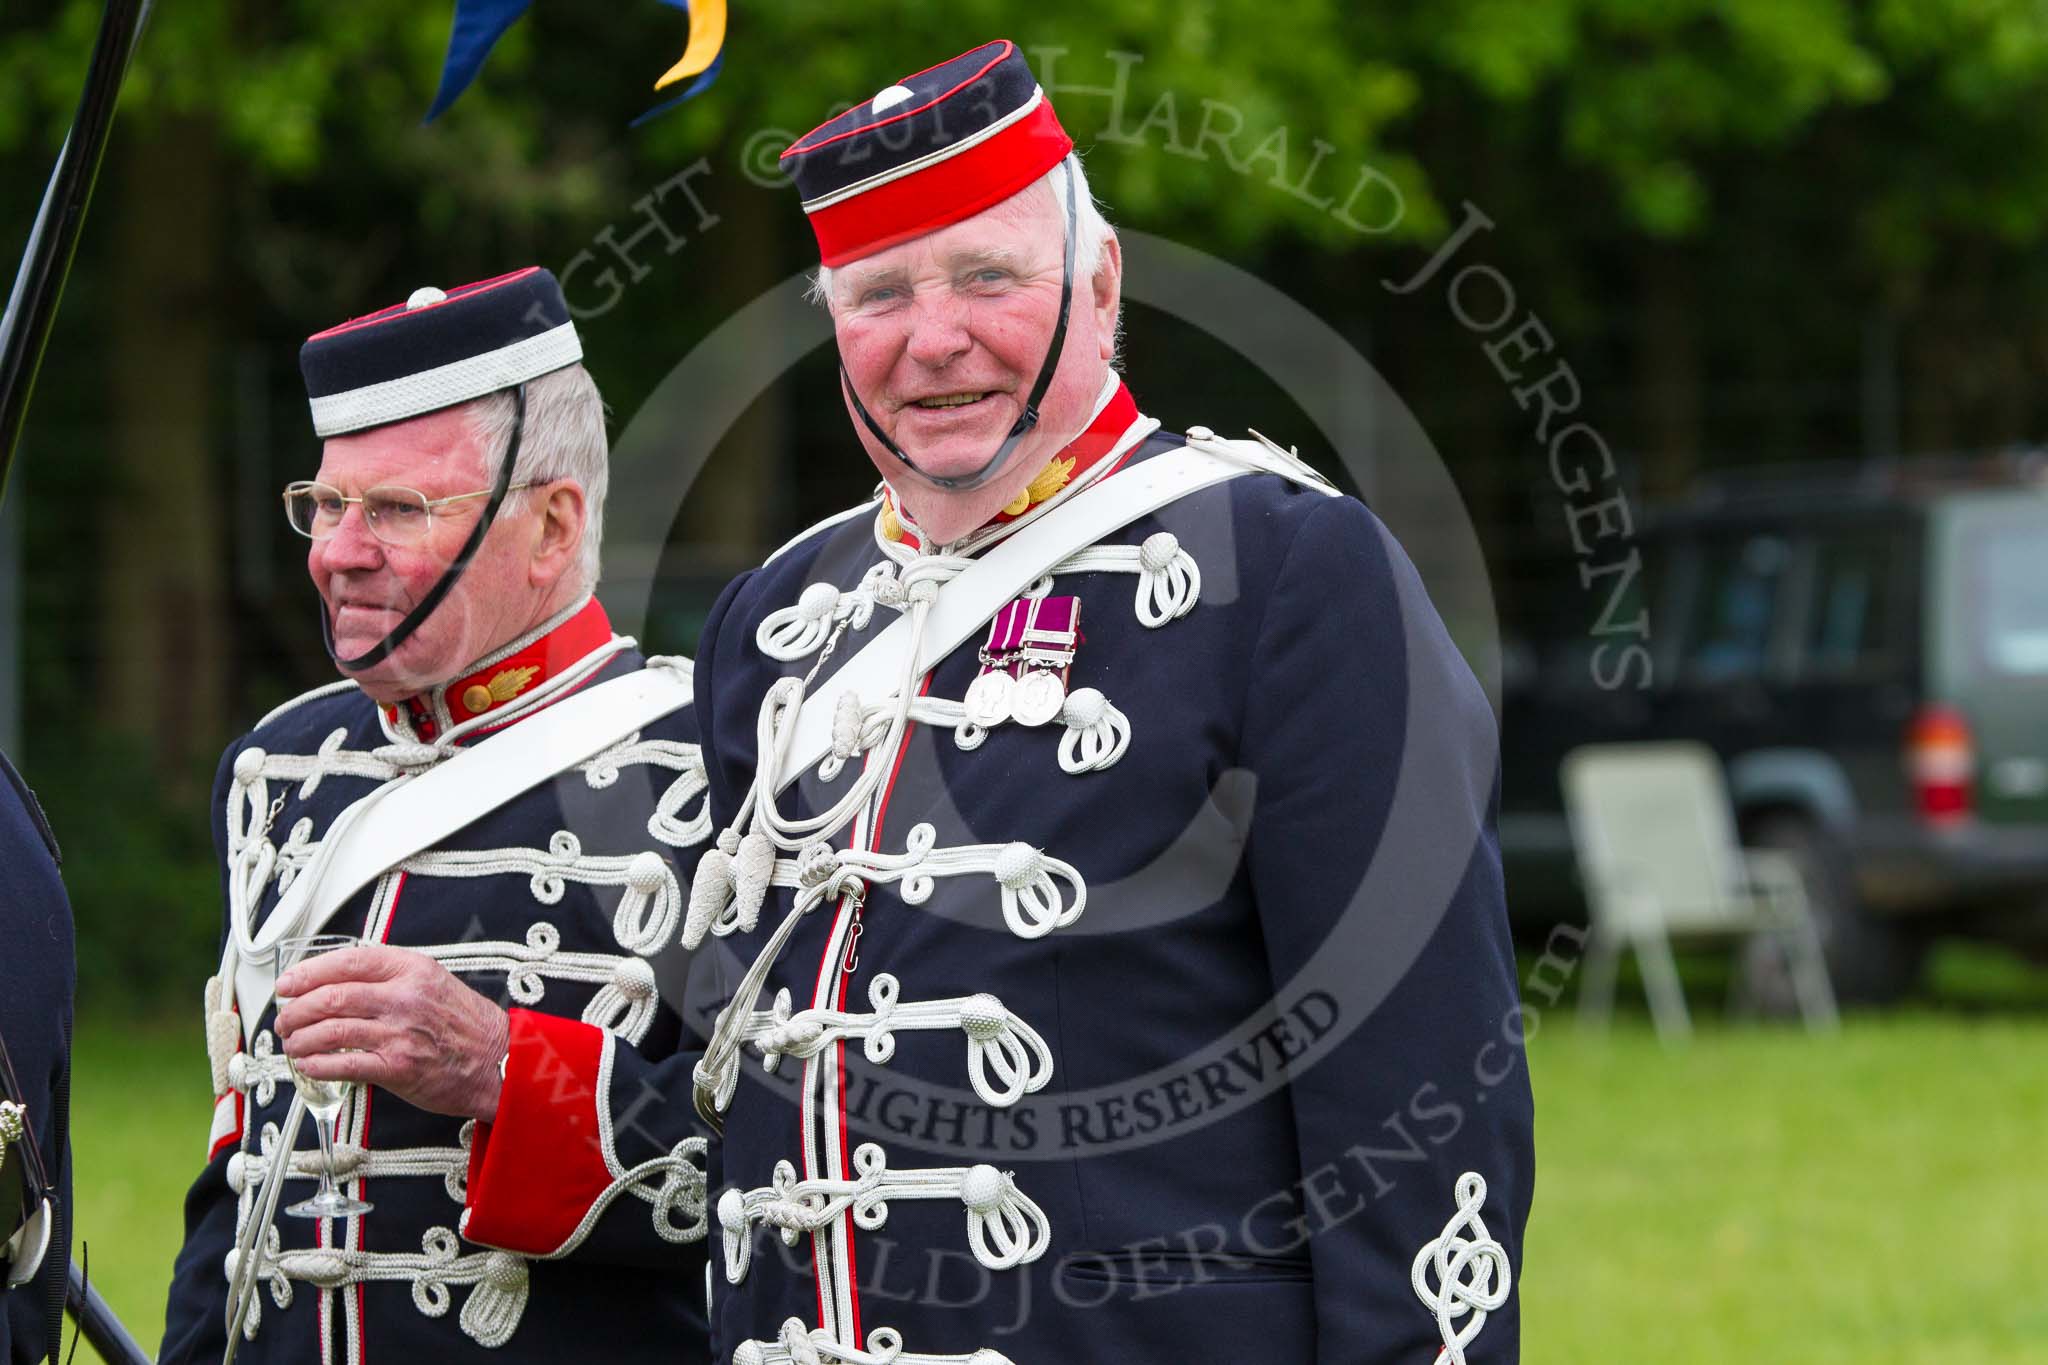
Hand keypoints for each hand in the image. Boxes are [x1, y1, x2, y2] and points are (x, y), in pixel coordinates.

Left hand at [275, 945, 509, 1121]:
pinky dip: (317, 1065)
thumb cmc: (464, 1024)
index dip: (309, 972)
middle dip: (296, 1009)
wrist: (496, 1060)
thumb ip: (392, 976)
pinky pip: (343, 1064)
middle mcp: (404, 998)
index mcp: (411, 970)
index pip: (348, 962)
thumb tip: (341, 980)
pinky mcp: (397, 1068)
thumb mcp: (433, 981)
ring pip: (331, 1030)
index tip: (289, 983)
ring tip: (292, 1043)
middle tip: (285, 1019)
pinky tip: (308, 1065)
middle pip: (332, 996)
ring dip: (300, 1038)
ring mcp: (400, 1033)